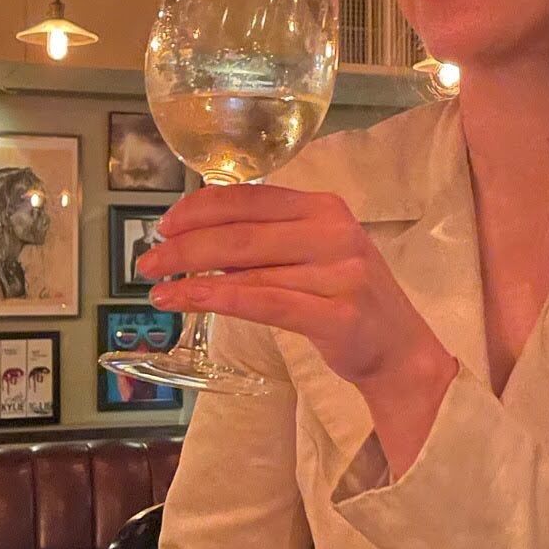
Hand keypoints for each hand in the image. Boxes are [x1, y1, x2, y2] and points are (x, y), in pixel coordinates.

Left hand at [140, 185, 457, 466]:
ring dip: (191, 278)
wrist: (401, 351)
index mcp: (325, 207)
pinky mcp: (338, 315)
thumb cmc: (346, 300)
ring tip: (157, 290)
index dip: (200, 208)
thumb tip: (198, 239)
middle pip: (241, 232)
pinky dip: (216, 299)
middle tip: (146, 262)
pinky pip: (264, 303)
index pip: (251, 197)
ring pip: (247, 269)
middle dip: (185, 246)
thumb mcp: (313, 255)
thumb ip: (268, 242)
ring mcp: (341, 272)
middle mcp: (335, 232)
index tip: (165, 225)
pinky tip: (185, 301)